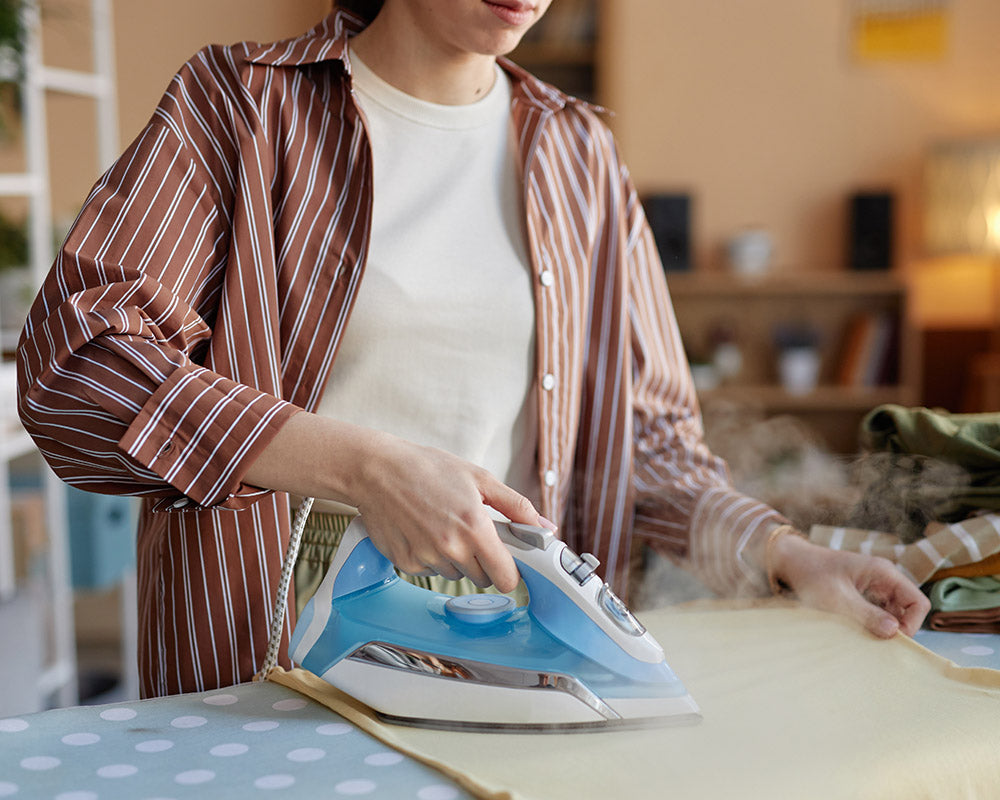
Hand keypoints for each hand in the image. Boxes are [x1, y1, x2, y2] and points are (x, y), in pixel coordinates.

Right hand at [350, 432, 549, 592]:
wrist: (377, 470)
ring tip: (442, 525)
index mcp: (475, 527)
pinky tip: (422, 530)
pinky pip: (429, 571)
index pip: (506, 578)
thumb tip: (545, 527)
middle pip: (482, 578)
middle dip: (483, 560)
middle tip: (470, 530)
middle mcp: (451, 548)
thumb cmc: (427, 468)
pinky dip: (430, 557)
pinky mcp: (405, 562)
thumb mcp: (479, 478)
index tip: (507, 560)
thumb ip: (516, 506)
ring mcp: (426, 558)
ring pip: (456, 574)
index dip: (510, 571)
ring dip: (456, 558)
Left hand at [769, 533, 929, 637]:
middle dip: (897, 628)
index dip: (911, 624)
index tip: (890, 639)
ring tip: (864, 636)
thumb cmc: (812, 574)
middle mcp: (884, 578)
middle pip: (908, 610)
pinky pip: (878, 612)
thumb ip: (866, 614)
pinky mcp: (863, 593)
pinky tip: (857, 630)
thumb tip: (894, 632)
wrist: (790, 561)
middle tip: (876, 643)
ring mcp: (874, 585)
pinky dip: (872, 623)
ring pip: (893, 613)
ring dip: (883, 627)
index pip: (917, 602)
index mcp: (884, 572)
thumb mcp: (837, 598)